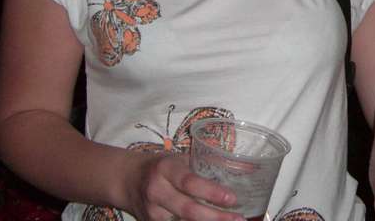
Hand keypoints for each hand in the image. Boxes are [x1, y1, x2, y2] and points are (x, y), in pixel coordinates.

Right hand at [125, 152, 242, 220]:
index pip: (189, 182)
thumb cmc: (161, 166)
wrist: (127, 179)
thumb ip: (207, 164)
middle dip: (215, 217)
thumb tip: (248, 168)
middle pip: (188, 209)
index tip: (232, 198)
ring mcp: (152, 213)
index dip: (211, 192)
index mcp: (166, 169)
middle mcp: (157, 191)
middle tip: (239, 219)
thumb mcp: (180, 158)